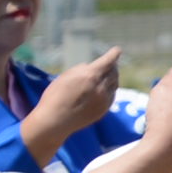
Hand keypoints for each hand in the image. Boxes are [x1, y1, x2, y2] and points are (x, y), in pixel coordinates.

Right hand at [20, 49, 120, 164]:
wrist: (54, 122)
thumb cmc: (54, 97)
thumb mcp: (65, 77)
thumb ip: (81, 70)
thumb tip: (90, 67)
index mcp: (90, 75)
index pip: (108, 61)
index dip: (114, 54)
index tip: (117, 50)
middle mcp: (100, 87)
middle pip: (114, 72)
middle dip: (112, 66)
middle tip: (109, 64)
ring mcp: (103, 100)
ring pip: (114, 84)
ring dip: (112, 78)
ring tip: (106, 76)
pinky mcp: (103, 110)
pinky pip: (111, 96)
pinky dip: (109, 90)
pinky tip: (102, 90)